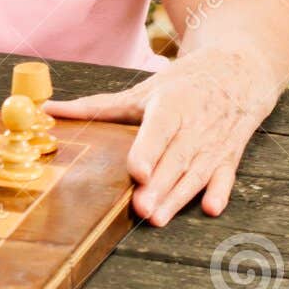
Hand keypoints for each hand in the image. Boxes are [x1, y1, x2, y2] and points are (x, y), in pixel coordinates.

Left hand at [45, 47, 275, 225]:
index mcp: (172, 103)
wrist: (240, 69)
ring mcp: (215, 140)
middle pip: (175, 158)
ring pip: (196, 172)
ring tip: (158, 218)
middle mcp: (196, 122)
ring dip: (178, 197)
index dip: (149, 150)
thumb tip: (48, 111)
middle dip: (159, 186)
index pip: (160, 128)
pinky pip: (225, 174)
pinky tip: (211, 208)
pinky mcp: (229, 153)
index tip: (137, 172)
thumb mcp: (143, 90)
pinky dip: (220, 191)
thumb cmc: (184, 83)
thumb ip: (97, 106)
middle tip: (141, 210)